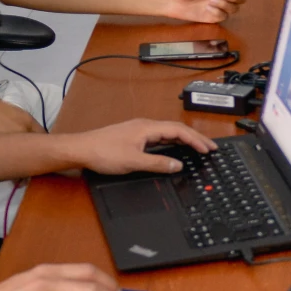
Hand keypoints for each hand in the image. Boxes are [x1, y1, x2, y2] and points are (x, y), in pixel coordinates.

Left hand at [68, 118, 214, 174]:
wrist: (80, 149)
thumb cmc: (104, 153)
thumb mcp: (134, 162)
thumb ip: (158, 164)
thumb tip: (178, 165)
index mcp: (147, 127)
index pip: (178, 130)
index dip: (196, 140)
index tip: (209, 149)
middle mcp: (144, 125)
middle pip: (175, 129)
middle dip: (194, 138)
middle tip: (210, 148)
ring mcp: (138, 130)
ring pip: (167, 132)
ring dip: (183, 139)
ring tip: (197, 148)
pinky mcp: (133, 136)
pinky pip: (159, 136)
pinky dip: (171, 142)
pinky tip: (174, 148)